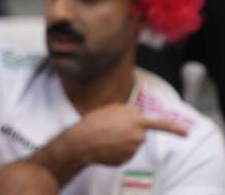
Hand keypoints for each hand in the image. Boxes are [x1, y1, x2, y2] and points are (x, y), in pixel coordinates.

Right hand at [72, 104, 187, 165]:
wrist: (82, 140)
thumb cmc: (93, 122)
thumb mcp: (110, 109)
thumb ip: (127, 112)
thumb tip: (137, 115)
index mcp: (136, 117)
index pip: (159, 123)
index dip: (174, 129)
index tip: (186, 133)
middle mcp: (138, 132)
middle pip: (139, 133)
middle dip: (129, 133)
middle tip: (110, 131)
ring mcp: (134, 146)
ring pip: (132, 144)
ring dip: (121, 142)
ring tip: (105, 138)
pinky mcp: (128, 158)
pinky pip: (125, 154)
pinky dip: (117, 152)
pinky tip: (106, 148)